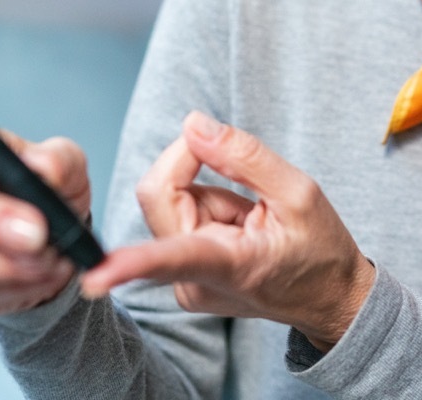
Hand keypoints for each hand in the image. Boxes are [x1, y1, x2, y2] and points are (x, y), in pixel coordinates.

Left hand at [81, 112, 374, 351]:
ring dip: (207, 190)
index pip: (171, 259)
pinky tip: (239, 227)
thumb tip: (192, 123)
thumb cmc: (320, 250)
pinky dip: (207, 206)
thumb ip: (243, 156)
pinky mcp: (180, 276)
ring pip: (169, 199)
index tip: (94, 279)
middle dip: (194, 165)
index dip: (130, 263)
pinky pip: (177, 214)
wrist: (328, 298)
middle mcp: (194, 282)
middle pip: (159, 192)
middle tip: (241, 170)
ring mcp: (184, 282)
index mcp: (229, 267)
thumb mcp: (299, 193)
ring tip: (250, 216)